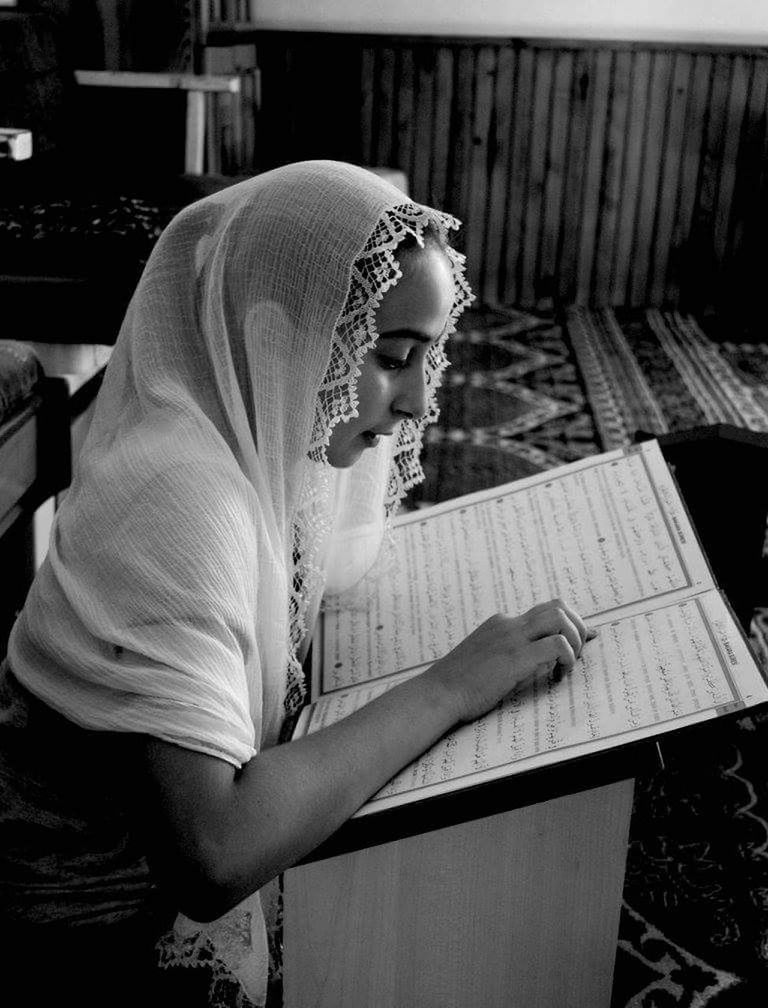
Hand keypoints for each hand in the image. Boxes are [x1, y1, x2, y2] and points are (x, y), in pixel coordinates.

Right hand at [427, 598, 596, 723]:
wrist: (438, 693)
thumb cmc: (458, 685)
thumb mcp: (485, 660)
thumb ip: (507, 654)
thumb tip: (537, 660)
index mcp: (500, 624)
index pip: (543, 613)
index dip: (568, 625)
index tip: (581, 641)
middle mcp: (508, 624)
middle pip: (557, 607)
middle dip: (578, 627)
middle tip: (578, 653)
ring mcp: (511, 638)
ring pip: (559, 617)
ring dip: (574, 640)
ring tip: (568, 665)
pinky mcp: (515, 657)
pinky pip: (555, 645)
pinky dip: (566, 659)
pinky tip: (558, 677)